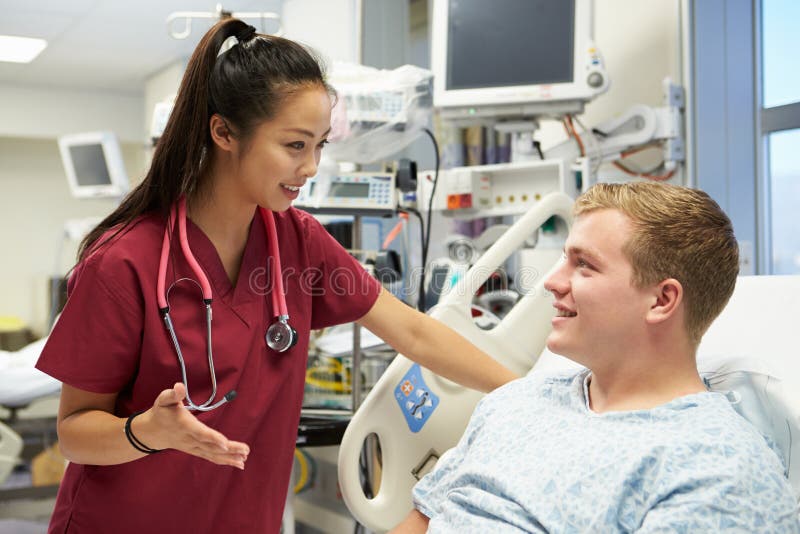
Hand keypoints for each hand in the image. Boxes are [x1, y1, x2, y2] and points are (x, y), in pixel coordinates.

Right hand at [134, 382, 249, 468]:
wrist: (152, 432)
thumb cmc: (161, 412)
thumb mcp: (164, 399)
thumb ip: (173, 394)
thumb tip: (180, 386)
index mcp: (185, 425)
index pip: (200, 433)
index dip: (212, 438)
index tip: (225, 443)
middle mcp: (190, 439)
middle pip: (211, 446)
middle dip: (229, 450)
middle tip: (245, 451)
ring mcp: (193, 447)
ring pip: (212, 454)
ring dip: (229, 457)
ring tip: (244, 460)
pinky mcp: (196, 450)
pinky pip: (211, 457)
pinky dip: (224, 461)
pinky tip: (239, 463)